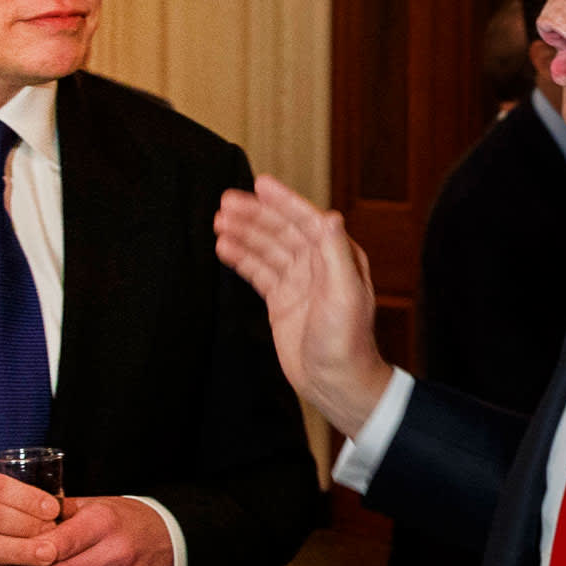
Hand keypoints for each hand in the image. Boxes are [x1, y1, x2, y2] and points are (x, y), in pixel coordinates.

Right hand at [214, 174, 392, 435]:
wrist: (336, 381)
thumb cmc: (347, 341)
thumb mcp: (345, 293)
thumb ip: (336, 253)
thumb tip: (330, 215)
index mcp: (336, 257)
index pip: (305, 220)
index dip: (283, 201)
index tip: (260, 184)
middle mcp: (317, 265)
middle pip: (281, 230)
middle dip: (254, 215)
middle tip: (226, 202)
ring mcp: (297, 282)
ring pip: (266, 249)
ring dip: (244, 234)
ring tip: (218, 222)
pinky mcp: (281, 300)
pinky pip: (258, 272)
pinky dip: (241, 259)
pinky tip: (224, 248)